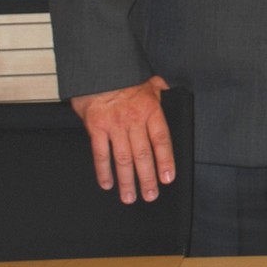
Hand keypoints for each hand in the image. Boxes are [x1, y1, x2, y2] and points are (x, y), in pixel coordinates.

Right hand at [70, 75, 174, 203]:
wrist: (98, 69)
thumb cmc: (124, 77)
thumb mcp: (149, 81)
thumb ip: (161, 91)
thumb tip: (170, 94)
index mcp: (150, 110)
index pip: (161, 140)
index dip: (166, 161)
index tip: (168, 178)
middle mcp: (133, 120)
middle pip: (143, 155)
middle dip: (147, 178)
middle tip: (150, 195)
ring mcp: (114, 126)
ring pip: (123, 159)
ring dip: (127, 181)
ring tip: (130, 197)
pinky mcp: (96, 128)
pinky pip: (101, 154)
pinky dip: (103, 171)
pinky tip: (108, 184)